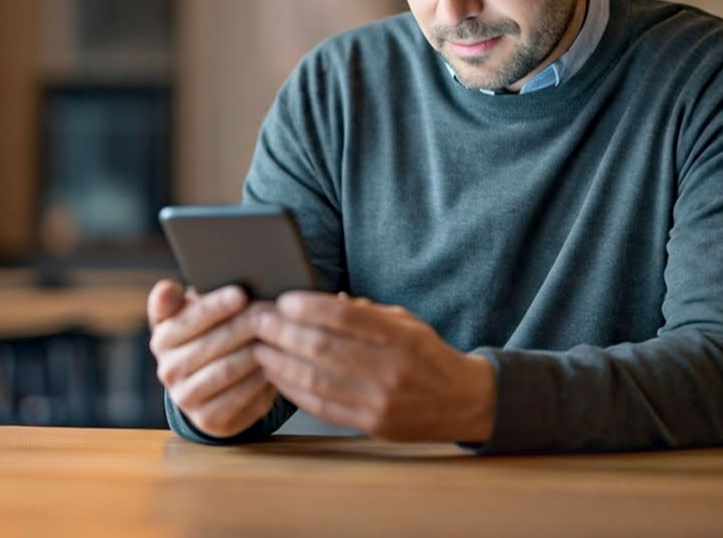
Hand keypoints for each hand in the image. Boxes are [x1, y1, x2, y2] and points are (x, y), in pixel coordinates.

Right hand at [147, 279, 278, 438]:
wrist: (210, 386)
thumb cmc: (205, 335)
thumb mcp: (189, 315)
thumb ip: (177, 300)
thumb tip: (167, 289)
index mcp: (162, 338)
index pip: (186, 320)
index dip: (213, 307)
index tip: (240, 294)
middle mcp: (167, 370)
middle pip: (211, 344)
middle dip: (245, 326)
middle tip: (272, 313)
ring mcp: (186, 397)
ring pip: (226, 370)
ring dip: (255, 352)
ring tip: (278, 335)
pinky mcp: (208, 419)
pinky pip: (240, 396)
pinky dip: (260, 378)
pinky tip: (276, 363)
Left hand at [251, 291, 495, 442]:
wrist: (463, 402)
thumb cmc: (427, 355)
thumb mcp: (406, 323)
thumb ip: (365, 312)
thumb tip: (320, 300)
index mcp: (400, 337)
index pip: (345, 316)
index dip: (309, 306)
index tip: (283, 299)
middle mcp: (391, 369)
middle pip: (323, 347)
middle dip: (284, 333)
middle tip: (260, 322)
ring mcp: (380, 400)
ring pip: (316, 379)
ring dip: (280, 363)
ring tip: (259, 349)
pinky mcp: (372, 424)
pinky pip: (322, 407)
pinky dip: (294, 390)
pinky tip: (277, 376)